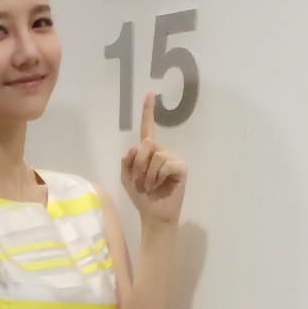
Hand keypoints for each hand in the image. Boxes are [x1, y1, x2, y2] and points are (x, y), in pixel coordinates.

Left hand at [121, 89, 186, 224]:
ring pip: (155, 155)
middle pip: (147, 143)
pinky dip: (157, 177)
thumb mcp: (127, 178)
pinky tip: (159, 186)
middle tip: (138, 180)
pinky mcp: (181, 168)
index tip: (150, 93)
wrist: (154, 215)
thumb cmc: (142, 197)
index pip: (148, 129)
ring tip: (149, 186)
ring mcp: (173, 159)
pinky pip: (165, 164)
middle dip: (138, 163)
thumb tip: (136, 146)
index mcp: (149, 152)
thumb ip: (127, 161)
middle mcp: (162, 151)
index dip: (149, 111)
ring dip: (146, 174)